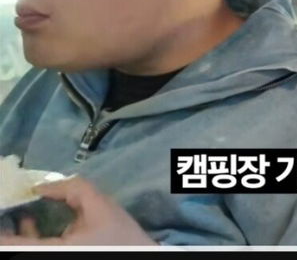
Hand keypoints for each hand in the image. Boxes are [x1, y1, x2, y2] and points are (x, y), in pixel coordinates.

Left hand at [0, 177, 155, 245]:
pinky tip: (29, 220)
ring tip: (16, 207)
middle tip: (8, 203)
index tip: (3, 204)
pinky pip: (35, 247)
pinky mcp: (61, 255)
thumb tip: (42, 185)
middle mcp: (48, 255)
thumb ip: (73, 189)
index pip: (12, 244)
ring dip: (15, 231)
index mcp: (53, 250)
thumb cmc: (120, 236)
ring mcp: (54, 256)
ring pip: (23, 247)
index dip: (3, 229)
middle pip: (15, 245)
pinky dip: (27, 235)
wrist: (140, 255)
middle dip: (7, 227)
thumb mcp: (100, 206)